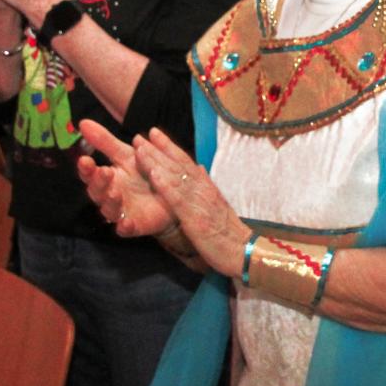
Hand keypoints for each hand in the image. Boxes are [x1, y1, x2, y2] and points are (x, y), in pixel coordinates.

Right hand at [76, 119, 176, 237]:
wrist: (170, 194)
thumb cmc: (143, 172)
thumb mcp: (126, 154)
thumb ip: (105, 141)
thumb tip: (82, 122)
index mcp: (106, 178)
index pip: (90, 174)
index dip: (86, 169)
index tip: (85, 159)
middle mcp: (109, 196)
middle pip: (97, 192)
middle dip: (98, 183)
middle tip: (104, 172)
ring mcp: (121, 212)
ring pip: (109, 210)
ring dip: (110, 202)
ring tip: (115, 192)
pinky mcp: (134, 226)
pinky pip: (126, 229)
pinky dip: (124, 226)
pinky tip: (125, 222)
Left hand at [132, 128, 246, 276]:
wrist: (244, 251)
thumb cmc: (229, 233)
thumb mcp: (218, 205)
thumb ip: (206, 187)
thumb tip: (198, 168)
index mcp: (207, 187)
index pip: (186, 162)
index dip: (169, 147)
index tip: (155, 134)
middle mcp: (203, 190)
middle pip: (178, 164)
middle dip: (158, 149)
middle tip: (141, 136)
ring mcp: (199, 202)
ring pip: (175, 177)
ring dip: (156, 161)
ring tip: (141, 149)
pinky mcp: (195, 218)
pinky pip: (178, 199)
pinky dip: (165, 185)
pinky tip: (153, 174)